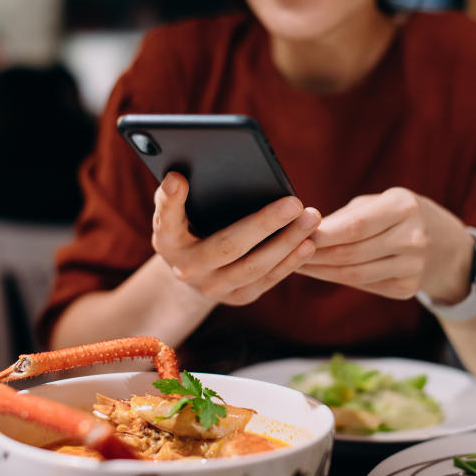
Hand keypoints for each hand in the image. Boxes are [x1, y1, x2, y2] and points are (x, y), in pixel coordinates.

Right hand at [152, 172, 321, 305]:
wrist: (196, 269)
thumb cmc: (189, 226)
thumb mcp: (176, 212)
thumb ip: (174, 196)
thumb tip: (177, 178)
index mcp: (167, 241)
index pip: (166, 219)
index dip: (171, 201)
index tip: (179, 180)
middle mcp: (186, 269)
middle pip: (228, 246)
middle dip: (263, 224)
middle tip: (293, 203)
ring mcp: (213, 288)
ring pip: (254, 267)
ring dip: (286, 243)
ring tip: (310, 219)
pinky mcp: (238, 297)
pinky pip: (267, 280)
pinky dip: (290, 262)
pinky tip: (309, 243)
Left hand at [297, 188, 473, 301]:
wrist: (447, 246)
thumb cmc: (400, 215)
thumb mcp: (381, 202)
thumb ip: (346, 216)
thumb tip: (303, 229)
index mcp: (404, 207)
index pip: (354, 226)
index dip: (321, 233)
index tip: (292, 232)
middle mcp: (413, 238)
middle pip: (350, 253)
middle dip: (313, 254)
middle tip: (283, 251)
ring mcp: (413, 268)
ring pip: (353, 274)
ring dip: (319, 270)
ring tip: (294, 263)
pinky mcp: (407, 289)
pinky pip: (363, 285)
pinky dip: (337, 278)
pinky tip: (319, 271)